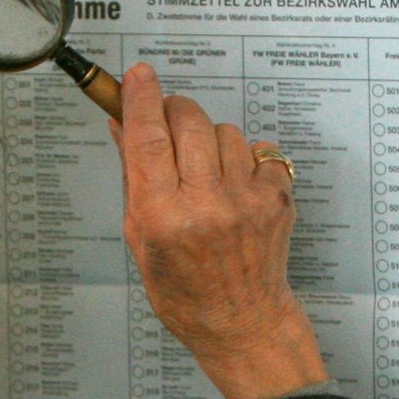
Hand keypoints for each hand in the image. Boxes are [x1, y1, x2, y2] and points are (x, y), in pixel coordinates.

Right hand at [110, 63, 328, 398]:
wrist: (243, 323)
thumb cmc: (184, 290)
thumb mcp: (141, 239)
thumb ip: (133, 179)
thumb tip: (122, 126)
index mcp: (163, 217)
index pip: (148, 139)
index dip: (141, 99)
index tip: (139, 75)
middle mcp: (205, 204)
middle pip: (187, 122)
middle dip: (174, 112)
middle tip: (168, 125)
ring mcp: (246, 200)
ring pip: (224, 131)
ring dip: (209, 140)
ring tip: (206, 173)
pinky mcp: (277, 199)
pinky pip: (258, 150)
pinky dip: (244, 159)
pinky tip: (235, 186)